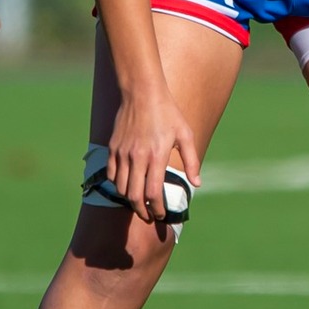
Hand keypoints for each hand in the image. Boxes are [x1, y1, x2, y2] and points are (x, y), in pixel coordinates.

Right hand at [106, 85, 202, 225]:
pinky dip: (118, 185)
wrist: (142, 92)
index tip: (161, 215)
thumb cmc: (168, 112)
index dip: (156, 209)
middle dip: (141, 211)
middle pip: (134, 196)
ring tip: (139, 202)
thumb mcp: (185, 135)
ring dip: (130, 200)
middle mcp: (137, 157)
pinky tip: (127, 185)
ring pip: (121, 188)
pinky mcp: (112, 148)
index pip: (153, 193)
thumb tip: (197, 184)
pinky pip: (111, 175)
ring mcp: (122, 153)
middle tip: (148, 216)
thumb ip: (192, 161)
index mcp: (157, 156)